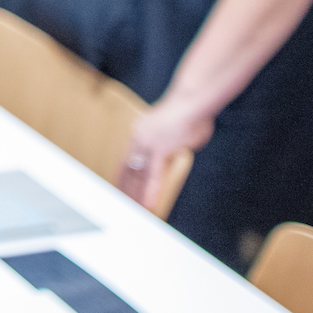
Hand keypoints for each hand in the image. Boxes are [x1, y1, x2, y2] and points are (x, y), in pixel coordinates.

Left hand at [117, 95, 213, 209]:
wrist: (193, 101)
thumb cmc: (191, 113)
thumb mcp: (175, 129)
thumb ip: (170, 142)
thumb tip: (176, 149)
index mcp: (140, 133)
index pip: (127, 160)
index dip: (123, 176)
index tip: (119, 189)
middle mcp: (139, 138)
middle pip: (130, 170)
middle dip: (126, 189)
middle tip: (122, 206)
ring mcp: (147, 144)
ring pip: (138, 175)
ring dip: (136, 194)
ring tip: (133, 211)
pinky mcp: (159, 149)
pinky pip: (153, 175)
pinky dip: (151, 191)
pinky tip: (148, 204)